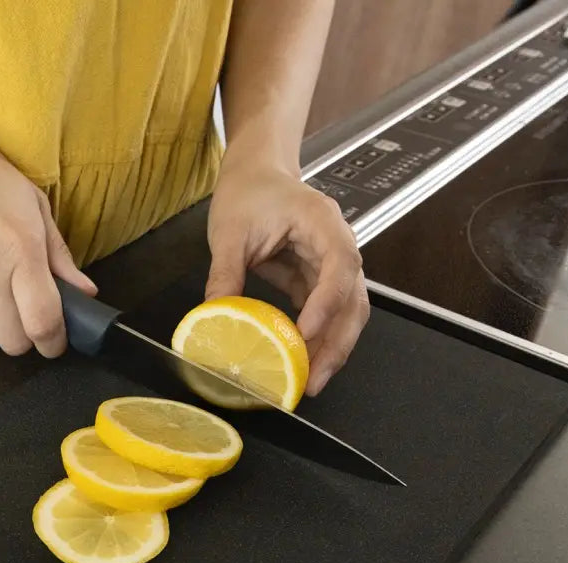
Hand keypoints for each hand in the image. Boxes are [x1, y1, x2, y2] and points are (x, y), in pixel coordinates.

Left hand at [205, 158, 368, 394]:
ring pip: (347, 313)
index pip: (339, 265)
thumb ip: (224, 274)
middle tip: (313, 379)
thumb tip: (214, 319)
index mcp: (322, 222)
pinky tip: (301, 364)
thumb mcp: (229, 231)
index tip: (305, 332)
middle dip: (337, 343)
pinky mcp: (319, 280)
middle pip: (354, 299)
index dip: (327, 302)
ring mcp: (333, 265)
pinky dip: (317, 341)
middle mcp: (338, 245)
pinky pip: (326, 315)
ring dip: (332, 349)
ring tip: (310, 382)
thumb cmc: (248, 192)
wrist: (256, 174)